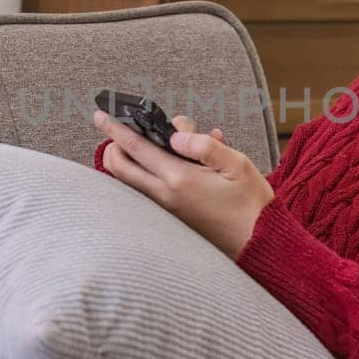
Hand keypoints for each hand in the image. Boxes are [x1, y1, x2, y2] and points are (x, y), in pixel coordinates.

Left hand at [93, 108, 273, 260]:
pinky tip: (182, 160)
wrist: (258, 244)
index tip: (101, 114)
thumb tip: (176, 134)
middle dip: (115, 144)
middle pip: (119, 167)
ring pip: (130, 180)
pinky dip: (150, 171)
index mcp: (179, 180)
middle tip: (126, 128)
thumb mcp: (237, 165)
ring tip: (159, 142)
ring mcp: (164, 209)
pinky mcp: (170, 217)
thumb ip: (205, 146)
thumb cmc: (251, 204)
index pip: (136, 148)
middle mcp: (164, 196)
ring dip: (132, 158)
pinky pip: (146, 190)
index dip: (116, 128)